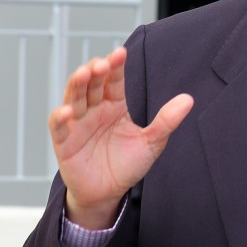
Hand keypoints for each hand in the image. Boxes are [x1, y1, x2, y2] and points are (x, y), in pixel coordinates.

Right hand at [48, 47, 193, 228]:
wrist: (108, 193)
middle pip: (92, 84)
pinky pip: (58, 126)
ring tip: (84, 74)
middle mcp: (94, 109)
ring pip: (74, 98)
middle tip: (103, 63)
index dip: (116, 66)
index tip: (121, 53)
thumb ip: (166, 121)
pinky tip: (67, 111)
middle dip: (95, 70)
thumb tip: (188, 100)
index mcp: (114, 105)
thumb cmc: (127, 164)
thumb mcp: (152, 142)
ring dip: (77, 85)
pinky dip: (60, 117)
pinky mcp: (64, 142)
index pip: (114, 80)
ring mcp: (77, 124)